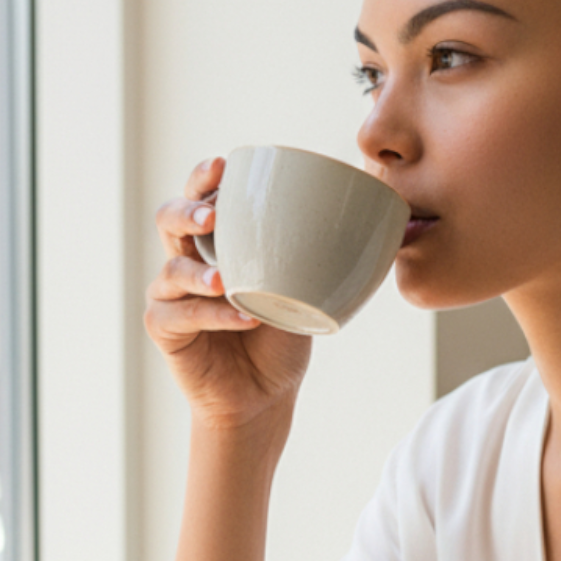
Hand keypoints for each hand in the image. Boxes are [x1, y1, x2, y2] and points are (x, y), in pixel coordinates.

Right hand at [145, 156, 312, 431]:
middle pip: (169, 218)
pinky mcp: (164, 329)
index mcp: (218, 240)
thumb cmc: (281, 336)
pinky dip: (213, 316)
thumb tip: (397, 224)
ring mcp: (170, 293)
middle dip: (188, 210)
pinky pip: (180, 315)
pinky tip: (244, 319)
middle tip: (212, 216)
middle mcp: (187, 258)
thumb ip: (325, 256)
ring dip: (198, 273)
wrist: (263, 395)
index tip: (224, 166)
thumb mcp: (307, 290)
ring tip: (224, 282)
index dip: (205, 177)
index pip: (202, 196)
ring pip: (171, 269)